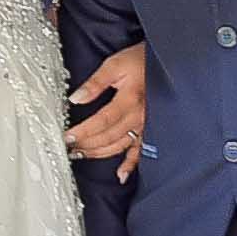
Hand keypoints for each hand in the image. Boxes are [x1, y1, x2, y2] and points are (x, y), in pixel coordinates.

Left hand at [65, 44, 148, 173]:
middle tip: (70, 148)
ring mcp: (146, 124)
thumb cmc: (141, 59)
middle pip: (109, 136)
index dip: (84, 131)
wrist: (168, 61)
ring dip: (100, 153)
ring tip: (83, 156)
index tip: (68, 136)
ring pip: (120, 145)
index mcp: (129, 100)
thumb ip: (95, 83)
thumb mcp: (115, 64)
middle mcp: (139, 116)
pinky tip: (121, 175)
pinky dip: (131, 164)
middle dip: (88, 144)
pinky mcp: (150, 128)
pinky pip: (141, 150)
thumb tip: (76, 98)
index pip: (101, 121)